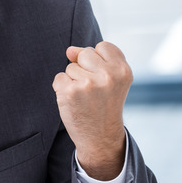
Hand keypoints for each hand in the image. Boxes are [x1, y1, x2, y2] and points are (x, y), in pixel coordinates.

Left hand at [51, 41, 130, 179]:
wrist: (100, 136)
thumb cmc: (104, 104)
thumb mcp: (109, 79)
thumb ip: (93, 59)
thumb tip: (69, 50)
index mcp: (122, 70)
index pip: (102, 46)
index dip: (98, 60)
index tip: (103, 78)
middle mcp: (108, 75)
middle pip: (84, 53)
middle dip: (84, 68)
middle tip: (93, 90)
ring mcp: (88, 83)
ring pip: (70, 67)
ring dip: (73, 80)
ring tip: (85, 97)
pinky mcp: (70, 92)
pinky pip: (59, 78)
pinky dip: (62, 88)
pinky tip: (74, 101)